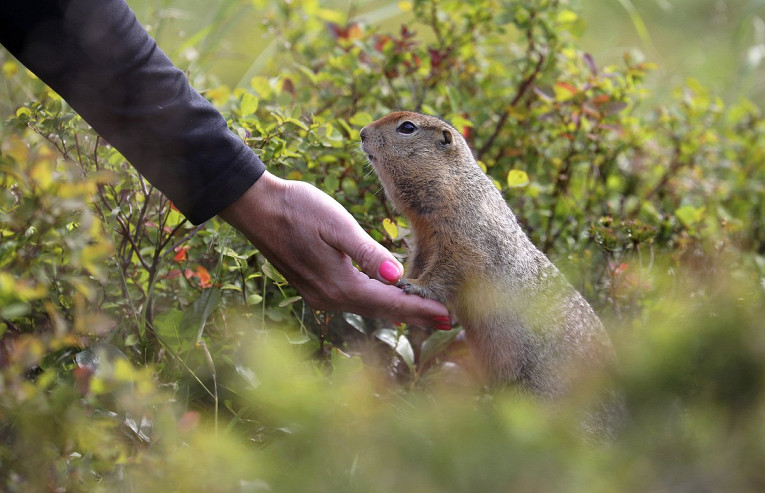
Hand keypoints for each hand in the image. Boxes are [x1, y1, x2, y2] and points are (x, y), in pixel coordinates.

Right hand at [219, 171, 450, 328]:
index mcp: (340, 285)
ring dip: (397, 311)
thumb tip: (398, 277)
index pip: (391, 302)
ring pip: (368, 308)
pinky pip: (354, 301)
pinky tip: (388, 298)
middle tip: (447, 322)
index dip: (421, 309)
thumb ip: (368, 253)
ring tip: (425, 313)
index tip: (449, 317)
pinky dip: (377, 302)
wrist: (255, 207)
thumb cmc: (297, 208)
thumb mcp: (337, 225)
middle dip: (415, 316)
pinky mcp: (313, 287)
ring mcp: (319, 295)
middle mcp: (330, 298)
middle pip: (382, 311)